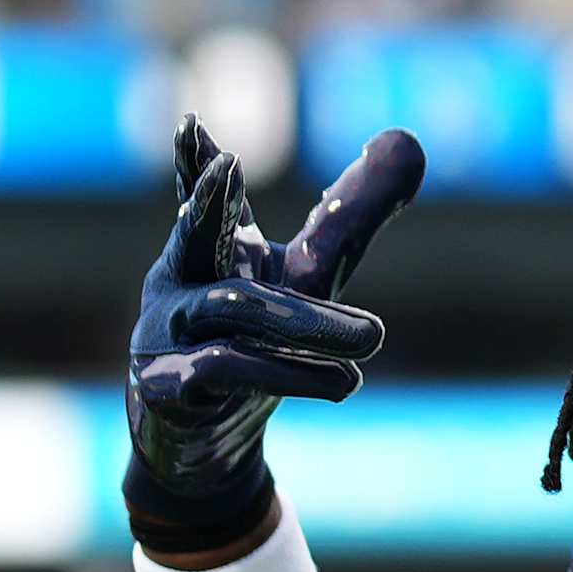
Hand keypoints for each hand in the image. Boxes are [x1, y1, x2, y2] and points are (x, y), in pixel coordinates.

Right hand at [125, 114, 425, 552]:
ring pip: (237, 310)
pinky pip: (226, 370)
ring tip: (374, 338)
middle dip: (210, 200)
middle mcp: (180, 284)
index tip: (192, 125)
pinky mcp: (168, 390)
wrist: (204, 446)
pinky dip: (287, 372)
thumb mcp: (305, 276)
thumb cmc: (253, 341)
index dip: (198, 165)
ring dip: (309, 323)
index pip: (207, 201)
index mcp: (209, 251)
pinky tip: (344, 384)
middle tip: (228, 162)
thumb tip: (405, 139)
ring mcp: (167, 336)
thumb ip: (348, 216)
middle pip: (200, 236)